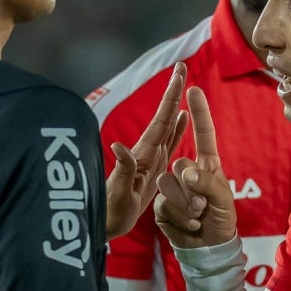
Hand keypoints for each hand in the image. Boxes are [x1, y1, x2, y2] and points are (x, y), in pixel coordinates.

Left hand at [105, 65, 190, 238]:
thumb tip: (118, 145)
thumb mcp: (118, 192)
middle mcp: (147, 151)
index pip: (160, 120)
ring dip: (176, 106)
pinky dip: (178, 129)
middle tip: (182, 66)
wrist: (105, 224)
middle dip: (173, 92)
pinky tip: (183, 119)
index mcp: (143, 154)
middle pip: (164, 116)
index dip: (171, 97)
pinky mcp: (154, 169)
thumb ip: (121, 169)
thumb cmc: (110, 211)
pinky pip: (169, 144)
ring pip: (168, 126)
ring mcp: (150, 159)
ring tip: (185, 86)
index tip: (179, 73)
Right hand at [152, 86, 238, 248]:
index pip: (203, 134)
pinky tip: (188, 225)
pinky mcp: (160, 205)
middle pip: (180, 165)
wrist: (207, 248)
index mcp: (207, 165)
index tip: (193, 89)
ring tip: (198, 217)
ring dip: (186, 206)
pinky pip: (162, 204)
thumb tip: (185, 172)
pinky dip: (178, 217)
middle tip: (204, 208)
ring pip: (168, 185)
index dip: (199, 112)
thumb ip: (207, 183)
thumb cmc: (221, 220)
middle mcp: (187, 172)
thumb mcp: (223, 200)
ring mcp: (172, 187)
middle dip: (192, 190)